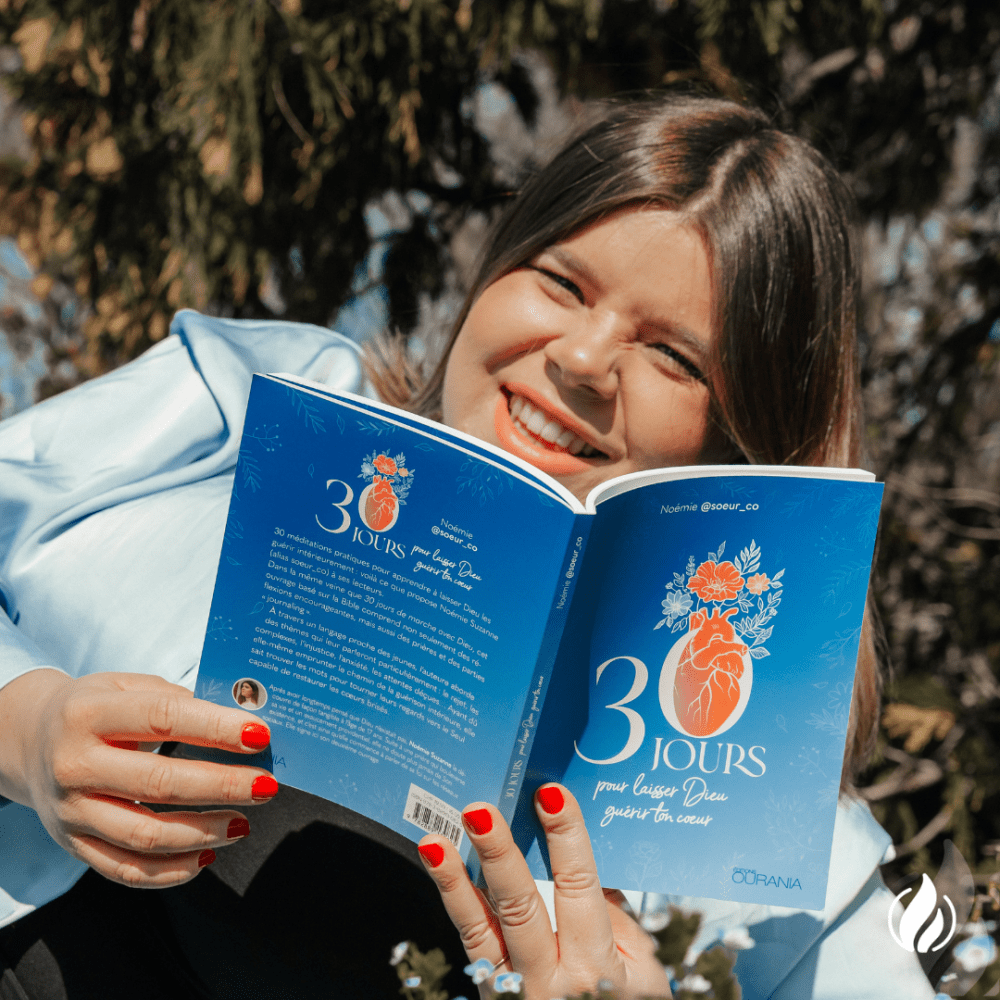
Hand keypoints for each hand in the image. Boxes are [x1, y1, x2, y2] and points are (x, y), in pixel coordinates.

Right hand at [0, 669, 276, 887]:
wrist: (26, 741)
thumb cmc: (94, 708)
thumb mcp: (125, 685)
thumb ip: (175, 699)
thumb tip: (241, 718)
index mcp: (88, 713)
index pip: (162, 719)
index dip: (215, 728)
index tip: (260, 735)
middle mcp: (75, 764)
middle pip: (158, 782)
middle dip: (222, 786)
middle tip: (265, 785)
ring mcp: (71, 811)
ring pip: (145, 835)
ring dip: (204, 832)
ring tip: (243, 822)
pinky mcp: (74, 845)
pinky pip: (125, 870)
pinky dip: (171, 870)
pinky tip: (207, 855)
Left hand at [418, 784, 671, 998]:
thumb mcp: (642, 972)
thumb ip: (617, 919)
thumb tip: (590, 861)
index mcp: (596, 967)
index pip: (578, 888)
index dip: (565, 838)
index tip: (550, 795)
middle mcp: (550, 979)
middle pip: (520, 906)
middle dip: (499, 854)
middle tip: (480, 811)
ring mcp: (514, 989)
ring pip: (478, 929)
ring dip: (455, 880)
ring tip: (435, 841)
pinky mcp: (491, 992)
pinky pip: (471, 944)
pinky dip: (456, 902)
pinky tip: (441, 867)